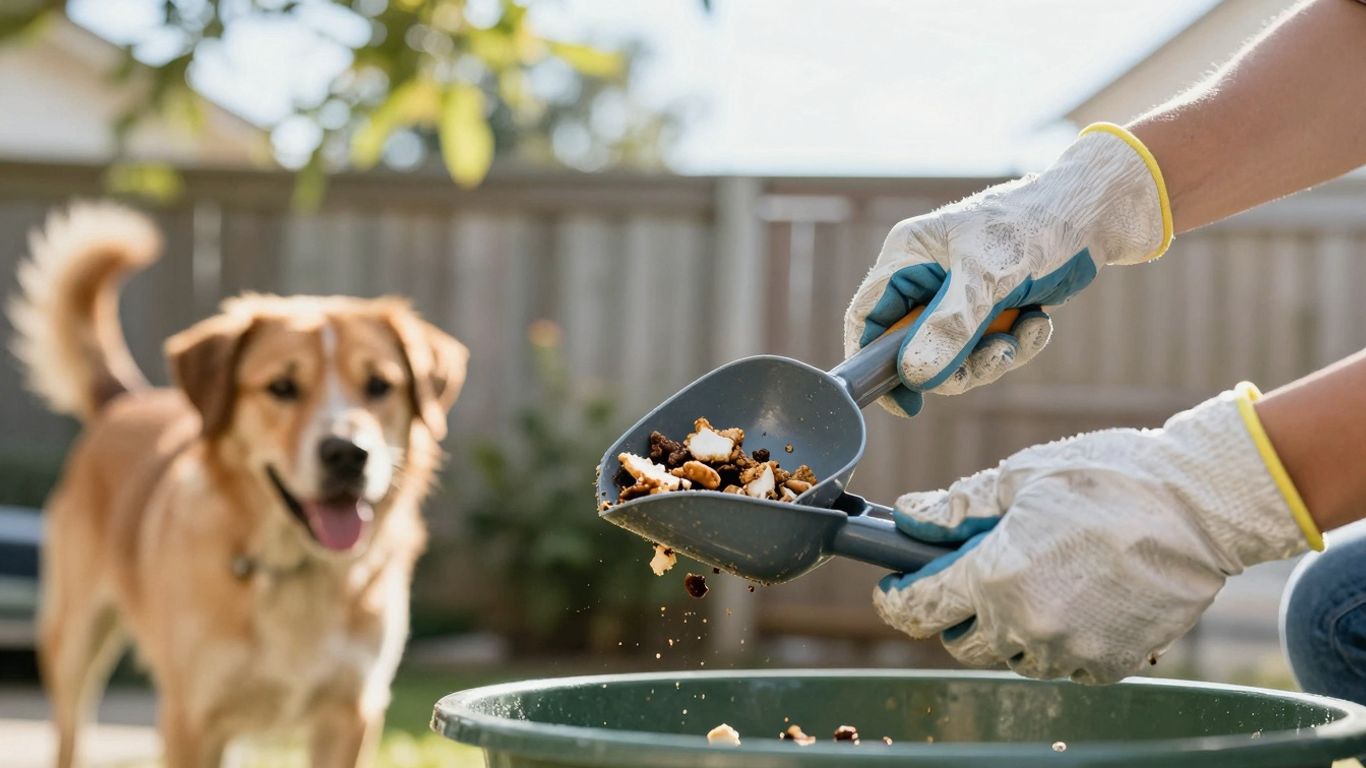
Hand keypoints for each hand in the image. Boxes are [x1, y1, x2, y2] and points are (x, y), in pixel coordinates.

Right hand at [843, 123, 1170, 416]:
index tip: (900, 401)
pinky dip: (1015, 345)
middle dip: (956, 364)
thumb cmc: (1036, 227)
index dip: (873, 361)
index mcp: (908, 256)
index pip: (867, 315)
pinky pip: (987, 348)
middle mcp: (926, 276)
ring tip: (1025, 333)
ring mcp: (958, 294)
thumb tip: (913, 375)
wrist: (1096, 214)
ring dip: (993, 357)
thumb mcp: (990, 279)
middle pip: (914, 347)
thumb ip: (950, 327)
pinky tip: (1039, 323)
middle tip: (993, 360)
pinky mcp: (990, 307)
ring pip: (954, 355)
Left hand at [874, 384, 1318, 682]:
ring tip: (1028, 579)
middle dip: (953, 612)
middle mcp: (1028, 625)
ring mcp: (1071, 651)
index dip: (896, 599)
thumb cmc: (1110, 478)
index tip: (892, 589)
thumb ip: (958, 506)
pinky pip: (1060, 665)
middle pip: (961, 641)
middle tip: (968, 575)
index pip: (919, 609)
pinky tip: (1069, 597)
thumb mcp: (1020, 477)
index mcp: (995, 576)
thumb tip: (908, 516)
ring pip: (1010, 657)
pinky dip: (1053, 641)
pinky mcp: (1110, 664)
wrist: (1200, 505)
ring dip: (1004, 628)